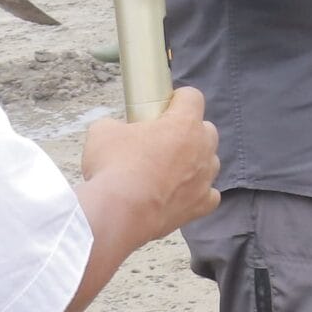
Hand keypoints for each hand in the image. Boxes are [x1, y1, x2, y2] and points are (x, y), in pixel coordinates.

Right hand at [79, 87, 218, 243]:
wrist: (118, 214)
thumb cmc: (113, 167)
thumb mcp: (103, 132)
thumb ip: (116, 125)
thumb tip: (116, 130)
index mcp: (184, 124)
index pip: (192, 97)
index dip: (177, 98)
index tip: (163, 106)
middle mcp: (203, 148)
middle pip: (205, 130)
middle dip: (186, 131)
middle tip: (159, 141)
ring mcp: (205, 178)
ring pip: (208, 162)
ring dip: (193, 162)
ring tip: (165, 170)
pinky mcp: (202, 204)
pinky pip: (208, 195)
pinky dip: (196, 194)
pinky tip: (179, 195)